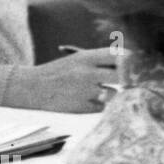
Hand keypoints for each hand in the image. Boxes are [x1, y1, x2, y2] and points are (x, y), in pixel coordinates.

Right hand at [6, 49, 121, 112]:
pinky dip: (99, 105)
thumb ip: (102, 61)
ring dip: (110, 94)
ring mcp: (85, 91)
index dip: (129, 61)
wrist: (31, 87)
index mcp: (86, 57)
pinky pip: (103, 107)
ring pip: (114, 94)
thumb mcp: (78, 59)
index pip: (120, 55)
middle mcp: (87, 73)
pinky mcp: (82, 107)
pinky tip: (85, 100)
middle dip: (126, 79)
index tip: (132, 65)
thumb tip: (132, 66)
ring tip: (96, 91)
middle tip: (126, 81)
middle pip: (123, 76)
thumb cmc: (60, 71)